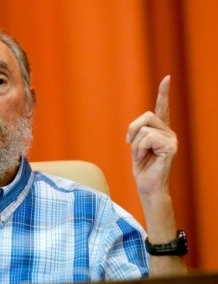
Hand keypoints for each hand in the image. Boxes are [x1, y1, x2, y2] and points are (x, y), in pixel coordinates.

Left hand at [126, 75, 177, 198]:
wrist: (148, 187)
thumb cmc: (142, 169)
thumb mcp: (136, 147)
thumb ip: (138, 134)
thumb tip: (134, 129)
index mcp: (160, 131)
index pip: (162, 109)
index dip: (163, 93)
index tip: (167, 78)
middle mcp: (168, 133)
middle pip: (146, 116)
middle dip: (132, 130)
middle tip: (130, 145)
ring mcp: (171, 139)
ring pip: (144, 129)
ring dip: (135, 145)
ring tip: (140, 157)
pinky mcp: (170, 147)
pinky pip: (146, 139)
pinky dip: (139, 149)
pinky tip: (145, 159)